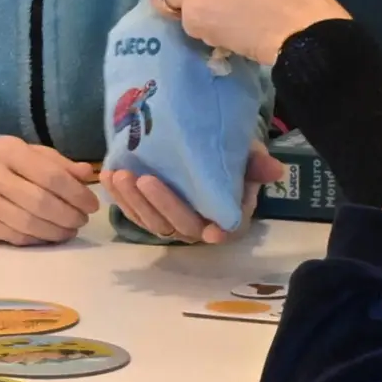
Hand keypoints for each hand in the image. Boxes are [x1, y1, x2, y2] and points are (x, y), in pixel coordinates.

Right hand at [0, 138, 100, 245]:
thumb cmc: (3, 164)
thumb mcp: (29, 154)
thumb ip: (58, 163)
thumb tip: (86, 174)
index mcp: (8, 151)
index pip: (50, 175)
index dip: (76, 193)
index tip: (92, 205)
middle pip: (40, 202)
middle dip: (68, 215)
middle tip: (82, 220)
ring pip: (28, 223)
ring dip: (57, 231)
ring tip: (71, 230)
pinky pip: (16, 237)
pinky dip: (39, 239)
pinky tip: (50, 235)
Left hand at [102, 139, 281, 242]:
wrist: (205, 150)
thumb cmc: (230, 154)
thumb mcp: (246, 154)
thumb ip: (257, 163)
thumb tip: (276, 170)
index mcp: (228, 216)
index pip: (226, 228)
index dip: (219, 231)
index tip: (212, 232)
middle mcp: (199, 226)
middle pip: (180, 224)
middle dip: (161, 204)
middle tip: (143, 178)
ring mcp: (171, 221)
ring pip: (151, 221)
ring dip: (133, 201)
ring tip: (119, 175)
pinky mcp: (148, 213)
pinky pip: (132, 212)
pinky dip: (118, 197)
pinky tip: (106, 176)